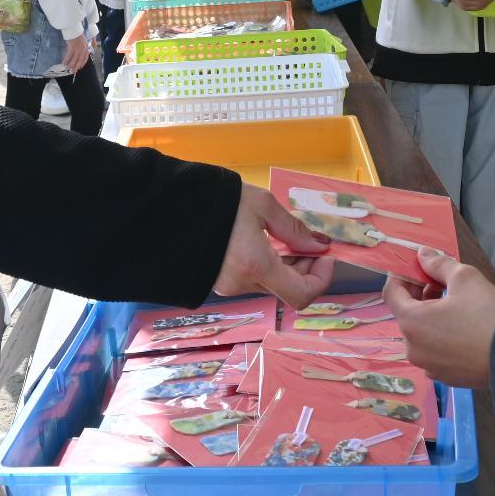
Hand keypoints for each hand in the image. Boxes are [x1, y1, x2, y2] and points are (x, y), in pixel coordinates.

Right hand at [61, 32, 91, 74]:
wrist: (73, 27)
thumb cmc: (76, 33)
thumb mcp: (81, 40)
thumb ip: (82, 46)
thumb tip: (80, 52)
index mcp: (86, 47)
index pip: (85, 58)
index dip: (82, 63)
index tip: (79, 67)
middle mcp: (83, 48)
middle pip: (80, 60)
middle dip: (76, 66)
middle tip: (73, 71)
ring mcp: (78, 48)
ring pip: (74, 59)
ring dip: (70, 65)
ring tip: (67, 68)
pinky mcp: (72, 47)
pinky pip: (69, 56)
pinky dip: (66, 60)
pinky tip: (63, 63)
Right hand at [213, 184, 337, 308]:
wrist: (169, 207)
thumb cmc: (216, 200)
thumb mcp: (262, 205)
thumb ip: (293, 229)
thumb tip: (319, 245)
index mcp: (256, 265)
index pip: (301, 295)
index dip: (321, 279)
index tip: (326, 256)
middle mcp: (242, 283)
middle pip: (287, 289)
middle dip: (306, 268)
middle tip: (309, 243)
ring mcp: (228, 286)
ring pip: (271, 284)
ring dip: (287, 267)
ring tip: (286, 239)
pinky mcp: (219, 281)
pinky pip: (254, 279)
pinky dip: (267, 266)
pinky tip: (265, 244)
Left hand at [381, 249, 494, 390]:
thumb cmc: (488, 314)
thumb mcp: (465, 278)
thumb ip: (438, 265)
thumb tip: (423, 255)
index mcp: (412, 323)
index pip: (391, 293)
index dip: (401, 275)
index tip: (417, 267)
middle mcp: (414, 348)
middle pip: (406, 314)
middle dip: (419, 294)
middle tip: (440, 281)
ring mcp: (429, 366)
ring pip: (421, 333)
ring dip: (430, 314)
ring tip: (455, 302)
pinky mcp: (446, 377)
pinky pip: (435, 350)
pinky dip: (441, 335)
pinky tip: (462, 327)